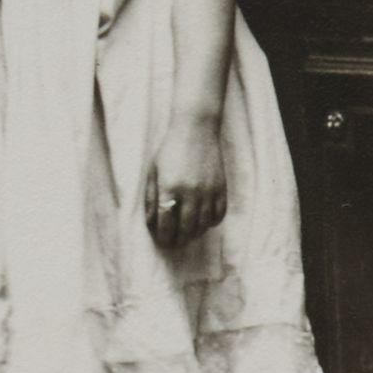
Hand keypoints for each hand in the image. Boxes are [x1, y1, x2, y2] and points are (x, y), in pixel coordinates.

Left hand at [144, 114, 225, 248]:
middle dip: (178, 240)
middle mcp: (191, 192)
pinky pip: (219, 215)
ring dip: (194, 234)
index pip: (166, 224)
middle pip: (186, 229)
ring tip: (187, 234)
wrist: (195, 128)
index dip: (163, 237)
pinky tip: (203, 222)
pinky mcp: (221, 188)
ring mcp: (209, 191)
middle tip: (174, 243)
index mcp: (170, 188)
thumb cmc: (170, 149)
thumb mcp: (153, 171)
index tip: (162, 242)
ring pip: (203, 225)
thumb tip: (151, 223)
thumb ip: (150, 198)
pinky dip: (211, 223)